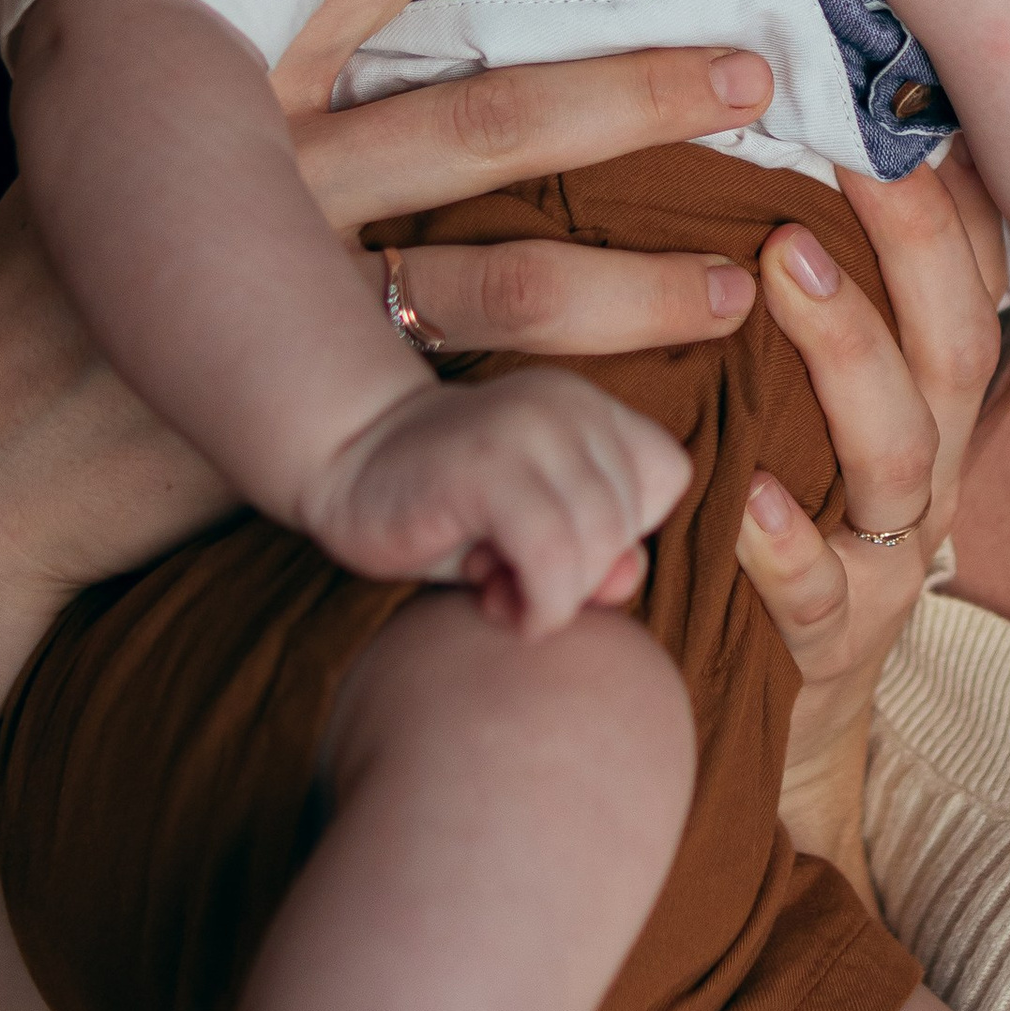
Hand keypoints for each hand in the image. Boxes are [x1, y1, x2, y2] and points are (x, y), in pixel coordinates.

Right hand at [0, 0, 778, 720]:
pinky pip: (466, 400)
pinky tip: (646, 422)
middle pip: (489, 105)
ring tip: (746, 257)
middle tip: (758, 59)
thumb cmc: (66, 290)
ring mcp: (294, 290)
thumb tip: (368, 28)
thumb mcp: (136, 148)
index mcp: (230, 74)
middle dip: (635, 79)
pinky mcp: (306, 404)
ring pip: (505, 258)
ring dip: (640, 262)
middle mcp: (272, 165)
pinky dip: (571, 401)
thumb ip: (245, 88)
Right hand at [313, 366, 690, 634]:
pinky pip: (553, 558)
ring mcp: (526, 429)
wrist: (344, 464)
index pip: (666, 476)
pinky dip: (537, 606)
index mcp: (588, 405)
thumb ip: (596, 554)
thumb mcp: (537, 532)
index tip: (557, 544)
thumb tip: (625, 580)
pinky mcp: (485, 466)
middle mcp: (566, 404)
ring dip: (555, 597)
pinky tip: (491, 601)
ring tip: (499, 590)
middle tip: (513, 579)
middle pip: (628, 522)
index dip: (620, 528)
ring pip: (597, 545)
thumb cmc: (448, 510)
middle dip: (579, 575)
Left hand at [730, 143, 1008, 899]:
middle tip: (852, 153)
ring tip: (786, 269)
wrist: (756, 718)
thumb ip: (789, 288)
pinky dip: (786, 545)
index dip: (953, 190)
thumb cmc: (767, 514)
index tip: (907, 92)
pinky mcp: (821, 649)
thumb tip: (754, 124)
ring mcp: (882, 562)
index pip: (970, 278)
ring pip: (898, 454)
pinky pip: (816, 595)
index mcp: (926, 404)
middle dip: (913, 243)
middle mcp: (924, 473)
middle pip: (951, 346)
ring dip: (847, 352)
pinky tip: (747, 495)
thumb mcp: (792, 402)